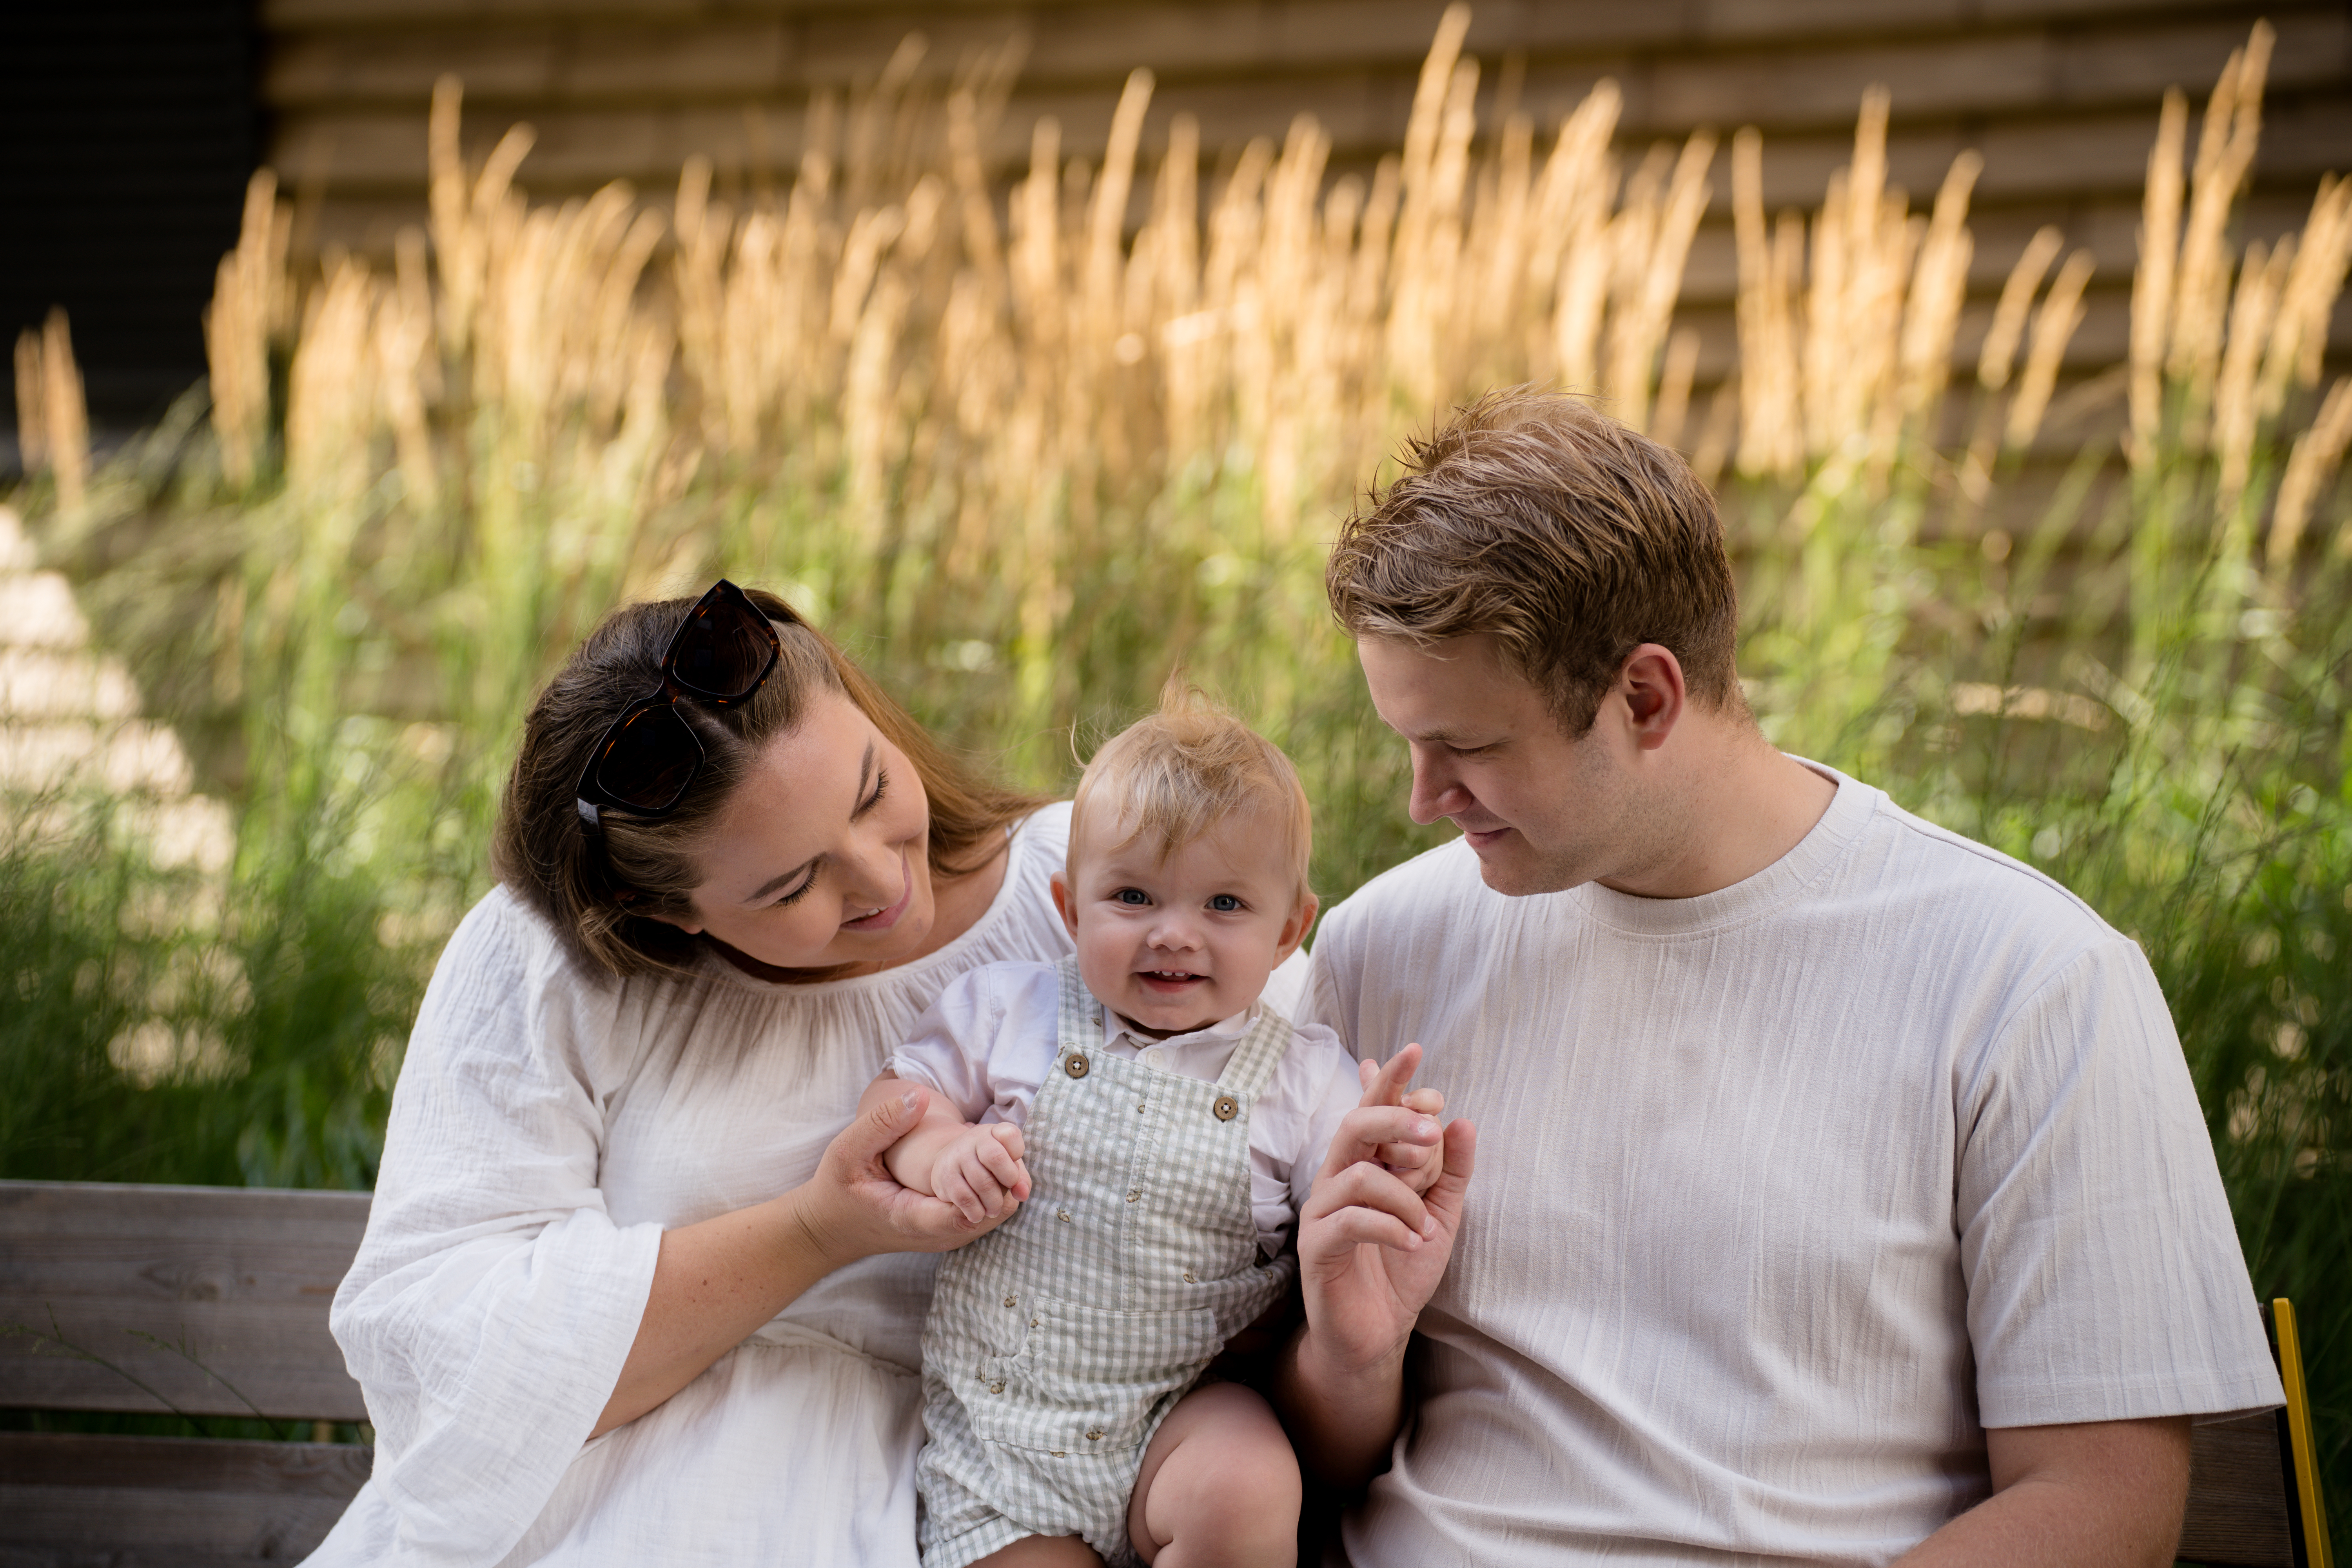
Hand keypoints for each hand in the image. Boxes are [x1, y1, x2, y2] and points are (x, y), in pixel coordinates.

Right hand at [791, 1087, 1020, 1266]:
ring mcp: (943, 1236)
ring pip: (993, 1216)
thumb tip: (921, 1096)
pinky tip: (987, 1162)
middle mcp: (935, 1235)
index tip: (993, 1149)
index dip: (991, 1181)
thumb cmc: (837, 1188)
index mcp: (912, 1217)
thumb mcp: (848, 1150)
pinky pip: (982, 1213)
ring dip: (1002, 1183)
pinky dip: (992, 1189)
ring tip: (1002, 1149)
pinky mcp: (946, 1230)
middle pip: (991, 1214)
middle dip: (1004, 1179)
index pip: (968, 1211)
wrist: (829, 1228)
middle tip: (1008, 1144)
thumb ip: (883, 1124)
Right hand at [929, 1121, 1031, 1226]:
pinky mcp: (944, 1175)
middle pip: (995, 1158)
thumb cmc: (987, 1168)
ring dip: (992, 1203)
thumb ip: (1021, 1179)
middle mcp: (973, 1139)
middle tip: (1005, 1196)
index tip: (1013, 1171)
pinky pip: (964, 1197)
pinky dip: (975, 1210)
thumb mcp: (1007, 1167)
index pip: (1009, 1135)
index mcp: (993, 1132)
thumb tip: (1022, 1194)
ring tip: (993, 1210)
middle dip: (1007, 1182)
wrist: (950, 1166)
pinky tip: (978, 1214)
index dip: (1016, 1153)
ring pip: (981, 1181)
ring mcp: (956, 1155)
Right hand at [1297, 1044, 1475, 1375]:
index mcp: (1364, 1164)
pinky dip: (1392, 1227)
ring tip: (1426, 1227)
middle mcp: (1337, 1179)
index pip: (1371, 1108)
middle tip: (1432, 1131)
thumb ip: (1450, 1171)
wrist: (1376, 1332)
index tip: (1416, 1051)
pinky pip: (1353, 1220)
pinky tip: (1413, 1244)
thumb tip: (1462, 1119)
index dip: (1390, 1080)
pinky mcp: (1317, 1247)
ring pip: (1358, 1174)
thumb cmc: (1402, 1269)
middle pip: (1354, 1126)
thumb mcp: (1440, 1216)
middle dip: (1395, 1120)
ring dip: (1405, 1196)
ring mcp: (1322, 1211)